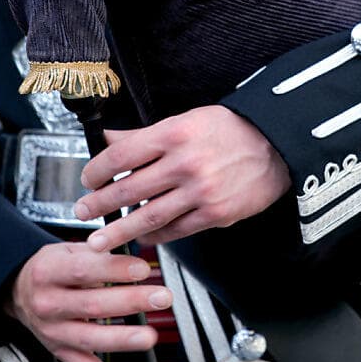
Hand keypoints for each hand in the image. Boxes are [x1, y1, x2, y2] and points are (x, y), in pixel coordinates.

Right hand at [6, 242, 172, 361]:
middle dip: (131, 302)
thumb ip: (98, 253)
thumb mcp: (67, 250)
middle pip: (92, 305)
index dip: (114, 270)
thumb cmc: (51, 268)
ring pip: (89, 338)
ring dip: (122, 339)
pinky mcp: (59, 350)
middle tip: (162, 297)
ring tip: (150, 336)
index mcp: (48, 272)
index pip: (83, 271)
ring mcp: (52, 331)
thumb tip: (133, 260)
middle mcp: (47, 303)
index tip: (143, 269)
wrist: (18, 291)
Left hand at [76, 105, 291, 248]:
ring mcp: (201, 192)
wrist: (277, 145)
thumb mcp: (186, 121)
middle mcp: (185, 164)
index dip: (96, 170)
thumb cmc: (232, 130)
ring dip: (120, 231)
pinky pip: (176, 230)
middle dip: (99, 205)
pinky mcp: (216, 214)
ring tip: (100, 240)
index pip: (120, 155)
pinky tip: (144, 237)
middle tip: (82, 213)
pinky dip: (156, 236)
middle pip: (128, 190)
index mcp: (174, 134)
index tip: (87, 179)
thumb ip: (145, 135)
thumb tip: (109, 139)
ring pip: (148, 217)